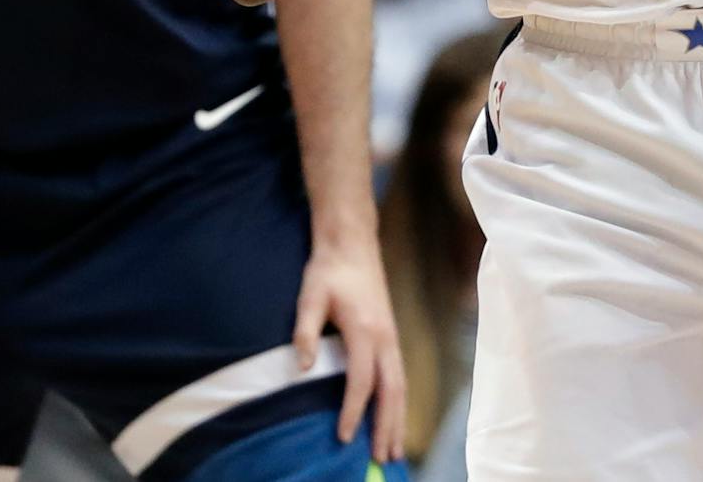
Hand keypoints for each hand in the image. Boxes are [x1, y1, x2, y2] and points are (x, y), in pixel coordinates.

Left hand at [294, 236, 407, 464]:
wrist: (353, 243)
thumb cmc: (328, 270)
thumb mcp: (309, 296)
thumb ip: (305, 332)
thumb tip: (301, 368)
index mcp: (364, 329)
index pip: (361, 380)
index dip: (352, 411)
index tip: (342, 437)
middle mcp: (385, 336)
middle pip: (391, 389)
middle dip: (387, 426)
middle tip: (382, 458)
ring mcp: (392, 336)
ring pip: (401, 385)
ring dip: (399, 418)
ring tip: (395, 450)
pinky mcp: (391, 335)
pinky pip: (400, 375)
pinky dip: (399, 402)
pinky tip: (395, 418)